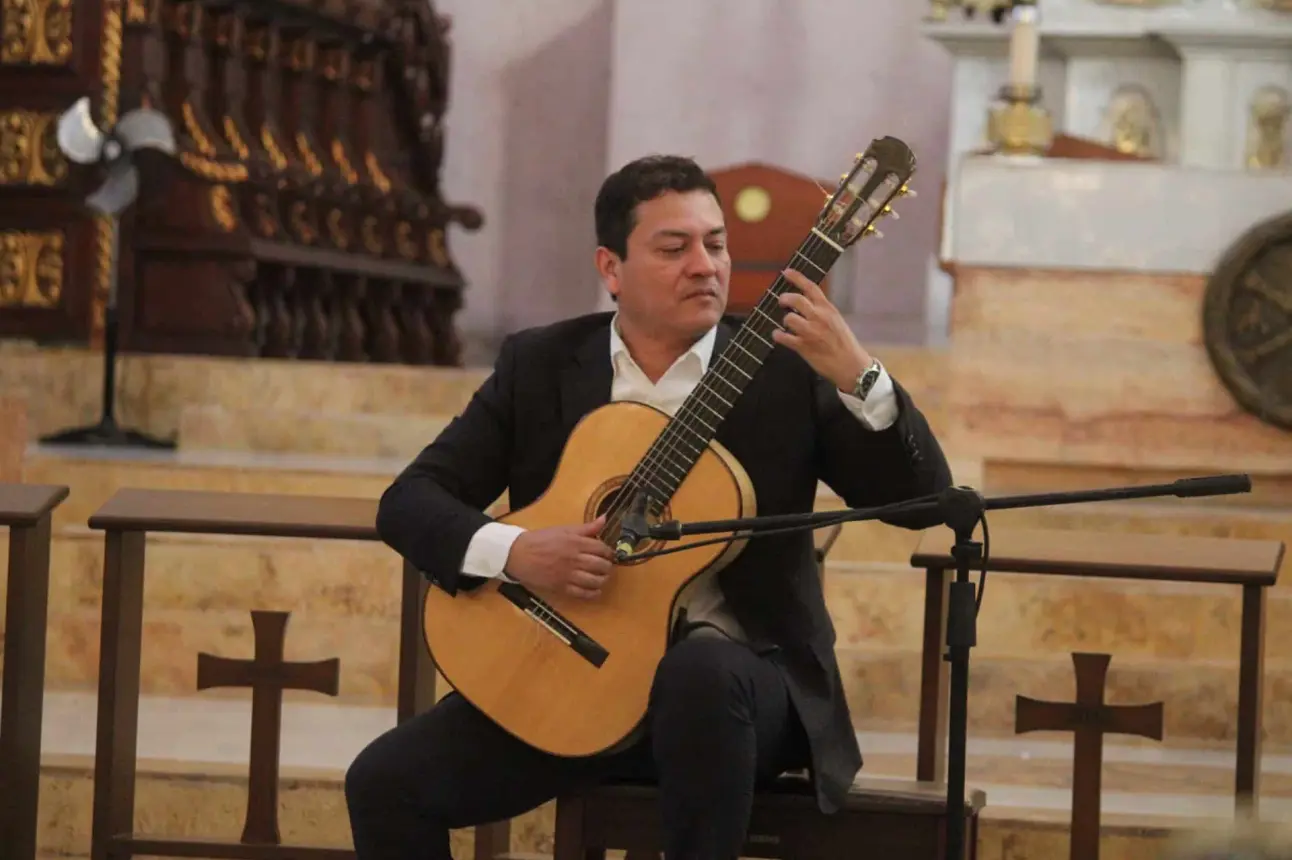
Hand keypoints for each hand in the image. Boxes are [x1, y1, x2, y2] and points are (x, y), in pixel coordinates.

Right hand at [503, 515, 613, 599]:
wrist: (519, 554)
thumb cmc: (541, 540)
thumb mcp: (564, 529)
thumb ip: (586, 527)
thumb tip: (605, 519)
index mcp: (576, 542)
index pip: (601, 548)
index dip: (609, 553)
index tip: (609, 554)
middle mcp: (575, 559)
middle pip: (601, 565)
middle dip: (607, 567)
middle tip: (606, 567)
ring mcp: (568, 575)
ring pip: (594, 581)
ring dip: (602, 580)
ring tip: (602, 578)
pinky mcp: (561, 587)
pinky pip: (582, 593)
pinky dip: (593, 593)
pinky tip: (595, 591)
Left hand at [772, 268, 870, 391]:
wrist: (851, 365)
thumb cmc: (845, 344)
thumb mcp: (837, 321)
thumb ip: (822, 311)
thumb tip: (806, 304)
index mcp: (828, 309)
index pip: (811, 288)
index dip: (797, 278)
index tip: (786, 272)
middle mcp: (819, 317)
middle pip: (796, 299)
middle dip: (785, 298)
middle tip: (782, 302)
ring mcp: (810, 332)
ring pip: (788, 318)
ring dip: (785, 321)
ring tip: (786, 325)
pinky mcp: (803, 346)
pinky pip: (783, 337)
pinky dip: (778, 335)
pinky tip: (778, 335)